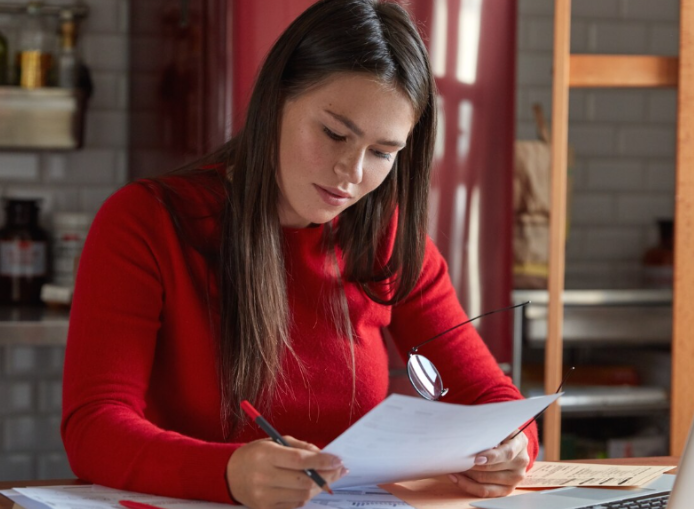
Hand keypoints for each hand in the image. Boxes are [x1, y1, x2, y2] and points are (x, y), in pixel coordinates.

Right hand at [226, 436, 346, 508]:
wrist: (230, 475)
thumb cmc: (255, 455)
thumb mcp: (274, 442)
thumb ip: (300, 447)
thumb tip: (324, 455)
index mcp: (266, 455)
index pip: (300, 460)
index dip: (322, 460)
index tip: (338, 460)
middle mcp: (264, 477)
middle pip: (304, 480)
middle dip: (327, 475)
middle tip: (339, 470)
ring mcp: (264, 496)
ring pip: (302, 495)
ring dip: (319, 486)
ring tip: (326, 478)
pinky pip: (295, 504)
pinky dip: (306, 495)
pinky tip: (309, 487)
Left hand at [448, 430, 529, 497]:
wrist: (513, 445)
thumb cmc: (501, 433)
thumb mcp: (500, 427)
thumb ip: (489, 430)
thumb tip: (471, 437)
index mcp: (520, 444)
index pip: (507, 453)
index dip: (491, 457)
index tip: (475, 458)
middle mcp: (520, 463)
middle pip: (492, 469)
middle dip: (471, 465)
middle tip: (456, 460)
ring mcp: (515, 478)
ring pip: (486, 481)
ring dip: (467, 475)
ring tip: (454, 467)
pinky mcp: (507, 489)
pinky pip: (485, 492)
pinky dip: (468, 485)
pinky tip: (457, 478)